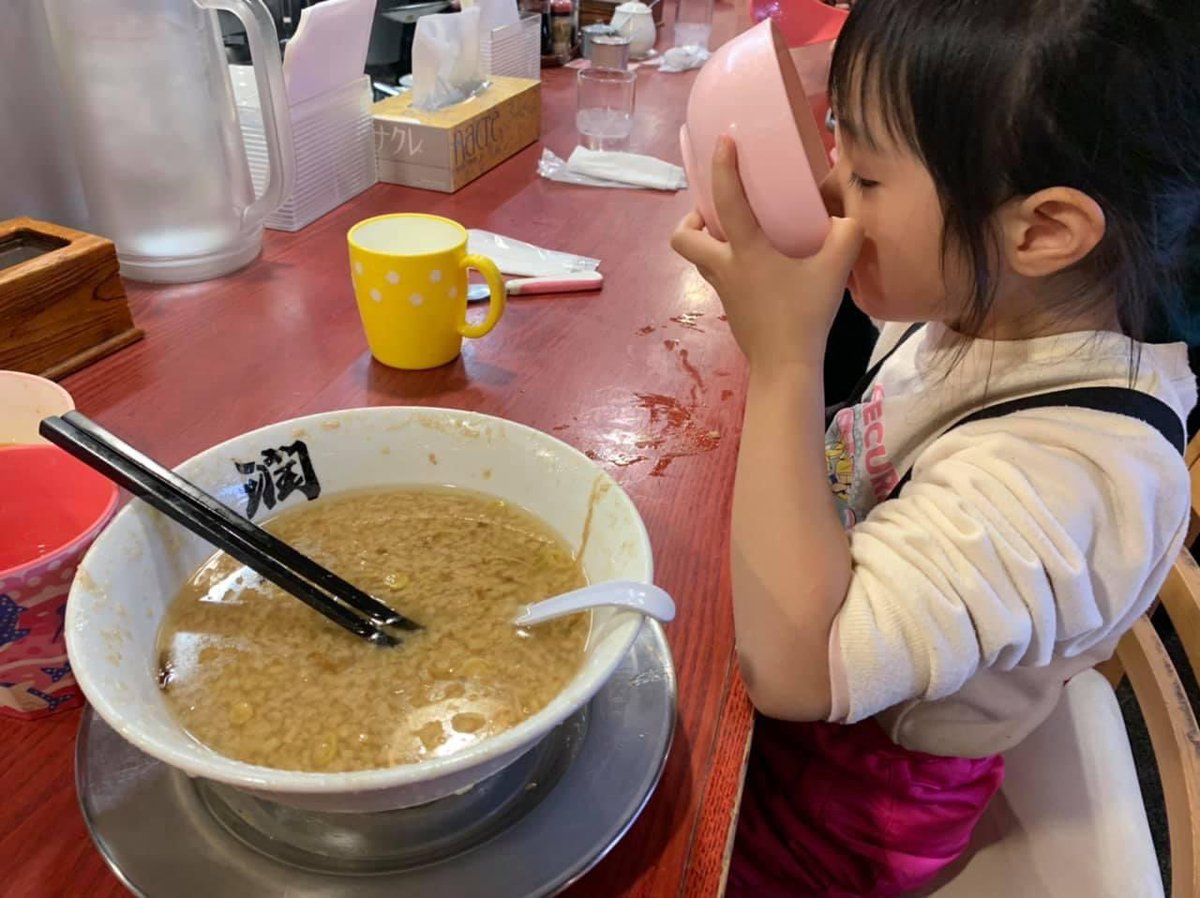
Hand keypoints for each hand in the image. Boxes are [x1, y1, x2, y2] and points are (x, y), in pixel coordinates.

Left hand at [671, 136, 863, 371]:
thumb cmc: (804, 316)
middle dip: (691, 219)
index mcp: (745, 252)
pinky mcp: (729, 306)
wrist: (784, 365)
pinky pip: (715, 274)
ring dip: (705, 240)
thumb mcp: (834, 271)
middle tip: (716, 212)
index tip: (723, 142)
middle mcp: (724, 267)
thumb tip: (848, 218)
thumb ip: (847, 236)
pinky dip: (725, 261)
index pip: (727, 201)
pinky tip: (754, 263)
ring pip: (696, 257)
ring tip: (734, 232)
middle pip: (682, 238)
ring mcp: (722, 289)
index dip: (722, 168)